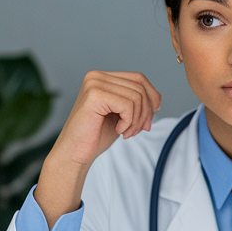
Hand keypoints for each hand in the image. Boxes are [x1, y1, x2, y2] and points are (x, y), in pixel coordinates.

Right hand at [36, 71, 160, 226]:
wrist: (74, 154)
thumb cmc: (95, 137)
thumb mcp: (120, 115)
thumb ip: (135, 102)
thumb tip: (157, 100)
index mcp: (101, 77)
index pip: (139, 78)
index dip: (151, 98)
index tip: (148, 121)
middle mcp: (96, 76)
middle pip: (140, 86)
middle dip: (146, 112)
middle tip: (138, 131)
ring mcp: (94, 84)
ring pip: (137, 97)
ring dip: (137, 120)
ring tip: (127, 133)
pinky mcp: (95, 95)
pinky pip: (128, 105)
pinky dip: (129, 122)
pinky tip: (119, 131)